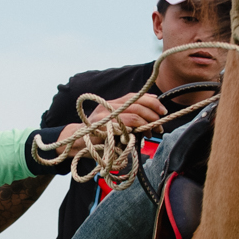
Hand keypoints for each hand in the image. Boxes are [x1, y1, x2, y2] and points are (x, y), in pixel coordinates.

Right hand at [56, 93, 172, 174]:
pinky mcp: (102, 126)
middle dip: (153, 114)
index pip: (135, 96)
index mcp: (113, 102)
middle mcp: (109, 105)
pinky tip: (140, 136)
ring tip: (152, 132)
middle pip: (137, 103)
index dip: (152, 101)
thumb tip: (152, 119)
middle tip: (160, 125)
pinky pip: (124, 126)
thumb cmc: (98, 136)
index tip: (163, 110)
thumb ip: (129, 119)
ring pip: (133, 114)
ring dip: (147, 123)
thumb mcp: (115, 124)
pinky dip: (136, 130)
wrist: (75, 142)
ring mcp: (105, 115)